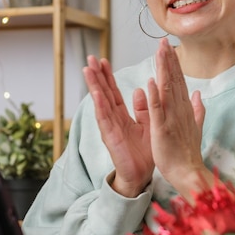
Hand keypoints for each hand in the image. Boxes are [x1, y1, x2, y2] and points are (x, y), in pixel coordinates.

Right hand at [83, 56, 153, 196]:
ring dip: (94, 86)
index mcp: (122, 116)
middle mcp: (113, 120)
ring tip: (87, 70)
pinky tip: (96, 94)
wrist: (141, 175)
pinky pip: (104, 119)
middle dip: (97, 76)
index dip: (107, 76)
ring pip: (100, 103)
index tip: (103, 61)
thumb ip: (143, 109)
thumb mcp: (147, 126)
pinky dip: (100, 106)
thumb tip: (138, 91)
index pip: (113, 92)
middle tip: (91, 58)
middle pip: (103, 93)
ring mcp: (109, 128)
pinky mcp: (110, 138)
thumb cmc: (143, 153)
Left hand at [147, 38, 211, 198]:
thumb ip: (197, 109)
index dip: (173, 64)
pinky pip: (158, 110)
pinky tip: (151, 81)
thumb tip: (198, 94)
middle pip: (174, 80)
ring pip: (167, 89)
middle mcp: (180, 110)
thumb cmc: (188, 153)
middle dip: (168, 59)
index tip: (168, 47)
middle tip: (163, 40)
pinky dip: (155, 95)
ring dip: (163, 70)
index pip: (179, 81)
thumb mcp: (195, 127)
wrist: (189, 173)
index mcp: (184, 109)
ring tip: (159, 52)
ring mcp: (172, 118)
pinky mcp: (163, 129)